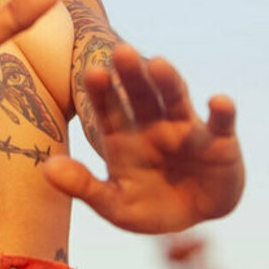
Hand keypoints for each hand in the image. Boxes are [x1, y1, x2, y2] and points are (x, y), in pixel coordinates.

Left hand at [43, 45, 243, 231]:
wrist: (195, 218)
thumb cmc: (149, 205)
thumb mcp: (115, 204)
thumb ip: (83, 187)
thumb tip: (46, 169)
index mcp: (123, 136)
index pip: (108, 109)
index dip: (101, 92)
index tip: (91, 72)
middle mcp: (152, 124)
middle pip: (140, 95)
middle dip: (131, 74)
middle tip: (121, 50)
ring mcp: (185, 129)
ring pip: (176, 100)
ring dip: (169, 82)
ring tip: (160, 64)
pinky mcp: (219, 142)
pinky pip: (221, 125)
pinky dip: (221, 113)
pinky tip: (219, 101)